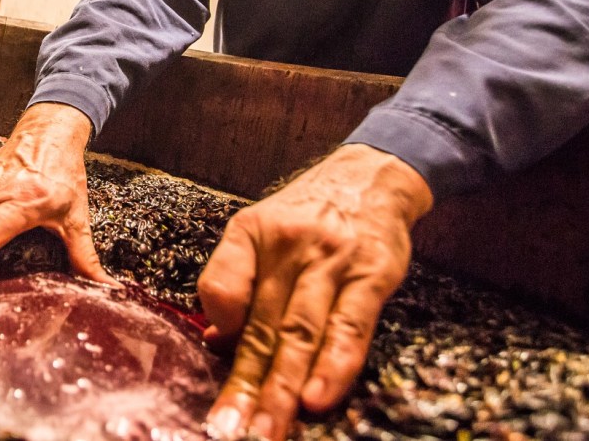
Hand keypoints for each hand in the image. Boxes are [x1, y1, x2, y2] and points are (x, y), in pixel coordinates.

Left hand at [198, 144, 432, 439]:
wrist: (373, 174)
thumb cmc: (309, 214)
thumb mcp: (260, 231)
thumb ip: (236, 280)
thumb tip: (215, 340)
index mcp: (251, 234)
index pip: (220, 286)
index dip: (218, 328)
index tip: (216, 363)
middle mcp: (287, 247)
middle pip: (259, 326)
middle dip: (243, 385)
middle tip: (227, 431)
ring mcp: (331, 261)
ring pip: (299, 333)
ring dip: (281, 388)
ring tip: (266, 430)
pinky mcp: (372, 275)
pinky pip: (349, 326)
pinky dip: (332, 364)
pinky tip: (316, 399)